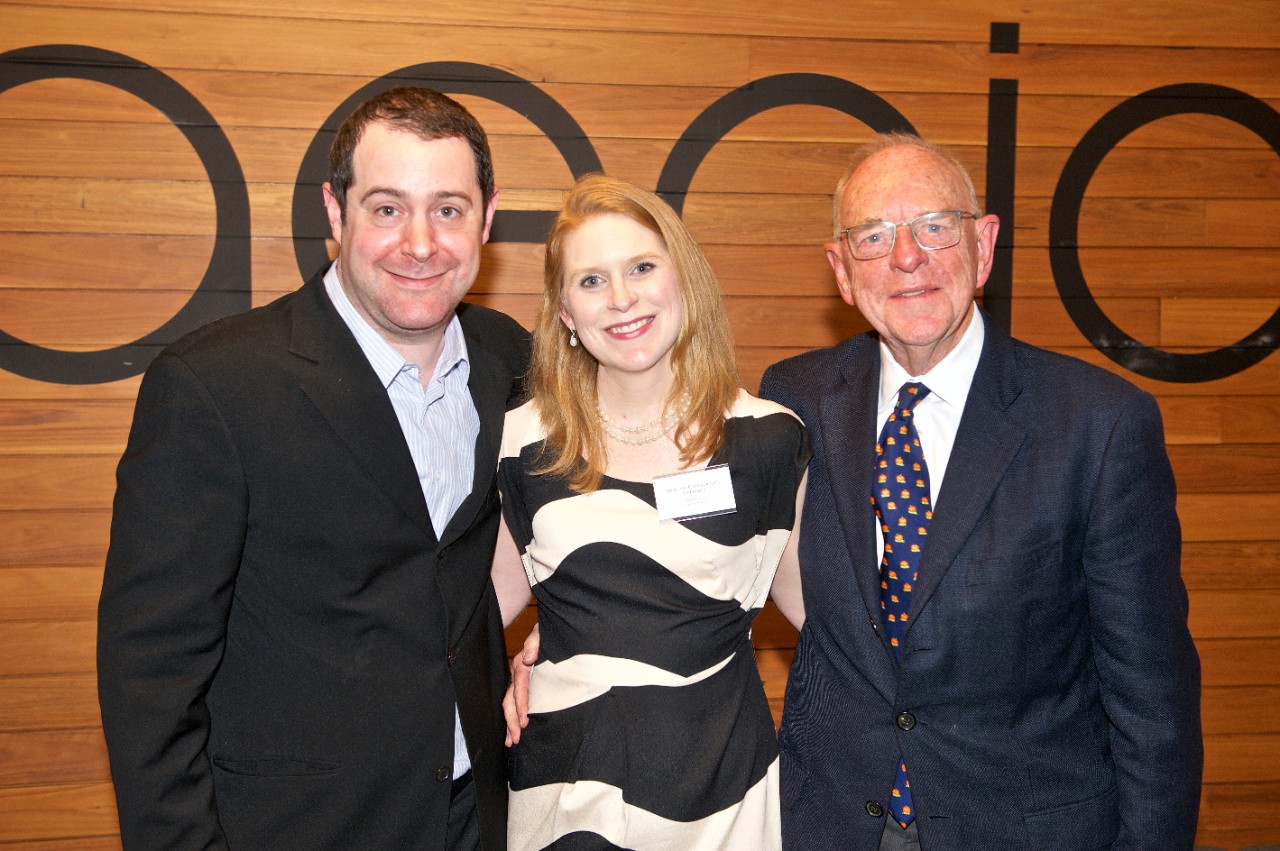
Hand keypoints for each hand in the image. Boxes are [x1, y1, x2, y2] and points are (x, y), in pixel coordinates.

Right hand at [503, 623, 538, 745]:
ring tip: (510, 741)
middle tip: (515, 738)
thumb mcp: (543, 633)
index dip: (521, 704)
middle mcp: (519, 674)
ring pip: (511, 704)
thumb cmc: (550, 632)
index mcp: (522, 664)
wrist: (557, 630)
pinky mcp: (529, 685)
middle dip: (511, 720)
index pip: (520, 687)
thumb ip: (535, 642)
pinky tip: (515, 730)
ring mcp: (522, 680)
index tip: (525, 720)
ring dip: (510, 723)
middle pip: (510, 700)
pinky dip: (515, 717)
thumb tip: (527, 657)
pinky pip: (517, 702)